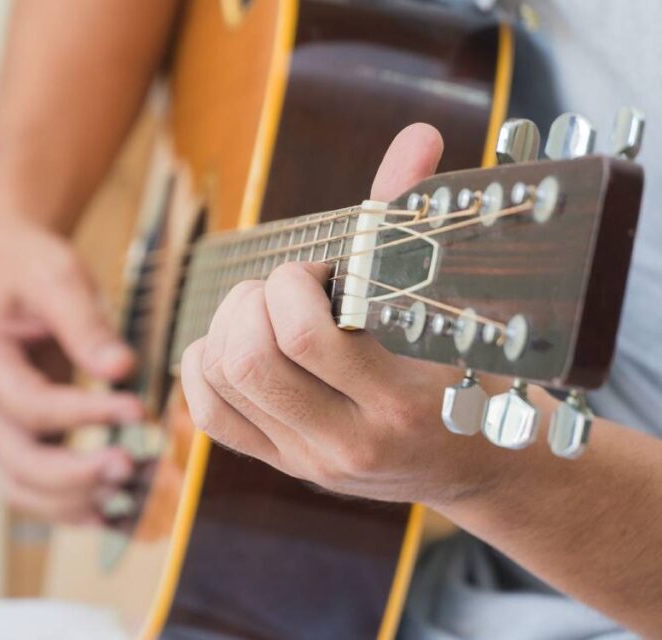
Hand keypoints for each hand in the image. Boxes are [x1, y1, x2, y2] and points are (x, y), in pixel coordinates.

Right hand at [0, 212, 142, 523]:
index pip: (31, 406)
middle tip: (132, 466)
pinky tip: (117, 509)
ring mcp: (2, 426)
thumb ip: (85, 325)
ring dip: (74, 500)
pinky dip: (73, 503)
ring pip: (24, 489)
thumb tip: (121, 369)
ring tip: (131, 489)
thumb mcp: (56, 278)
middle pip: (20, 465)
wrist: (11, 262)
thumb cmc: (29, 265)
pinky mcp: (26, 434)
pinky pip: (40, 486)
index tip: (137, 408)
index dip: (84, 415)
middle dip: (76, 474)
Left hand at [180, 124, 539, 506]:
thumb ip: (419, 219)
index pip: (302, 335)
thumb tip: (418, 135)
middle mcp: (347, 442)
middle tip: (290, 286)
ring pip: (222, 381)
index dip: (295, 280)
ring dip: (230, 323)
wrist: (481, 465)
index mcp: (399, 402)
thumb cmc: (474, 370)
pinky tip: (241, 338)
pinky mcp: (282, 463)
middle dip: (256, 300)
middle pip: (248, 360)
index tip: (326, 269)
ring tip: (270, 308)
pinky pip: (210, 413)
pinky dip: (206, 362)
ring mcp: (308, 459)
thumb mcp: (457, 305)